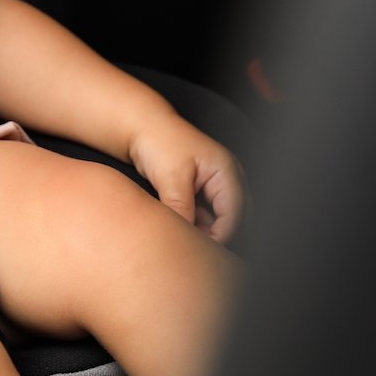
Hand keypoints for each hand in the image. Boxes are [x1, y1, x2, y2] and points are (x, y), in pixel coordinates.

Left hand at [127, 116, 247, 242]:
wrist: (140, 126)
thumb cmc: (158, 142)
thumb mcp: (170, 178)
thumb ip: (181, 208)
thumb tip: (186, 237)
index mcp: (226, 171)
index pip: (235, 212)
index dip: (221, 234)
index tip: (200, 249)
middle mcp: (226, 177)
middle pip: (234, 216)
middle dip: (217, 233)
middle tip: (194, 247)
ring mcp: (215, 183)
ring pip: (219, 217)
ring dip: (204, 228)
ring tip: (183, 238)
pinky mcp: (201, 188)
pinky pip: (206, 212)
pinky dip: (196, 221)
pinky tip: (180, 227)